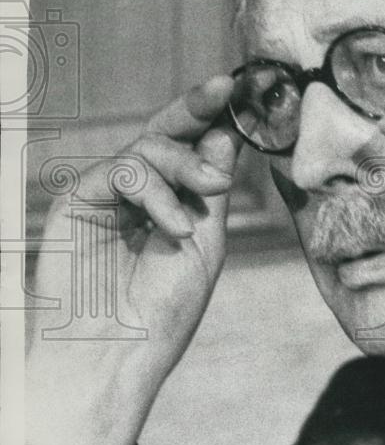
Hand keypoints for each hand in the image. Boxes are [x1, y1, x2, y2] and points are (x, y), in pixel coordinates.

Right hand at [26, 75, 241, 444]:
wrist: (114, 357)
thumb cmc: (161, 313)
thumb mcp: (204, 244)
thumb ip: (210, 190)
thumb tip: (227, 132)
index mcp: (170, 202)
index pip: (191, 149)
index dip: (215, 119)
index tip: (246, 90)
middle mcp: (137, 194)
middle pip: (165, 133)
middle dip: (197, 106)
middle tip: (226, 87)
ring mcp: (106, 195)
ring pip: (148, 148)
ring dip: (186, 163)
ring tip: (211, 191)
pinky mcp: (79, 200)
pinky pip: (122, 171)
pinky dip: (154, 192)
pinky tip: (174, 226)